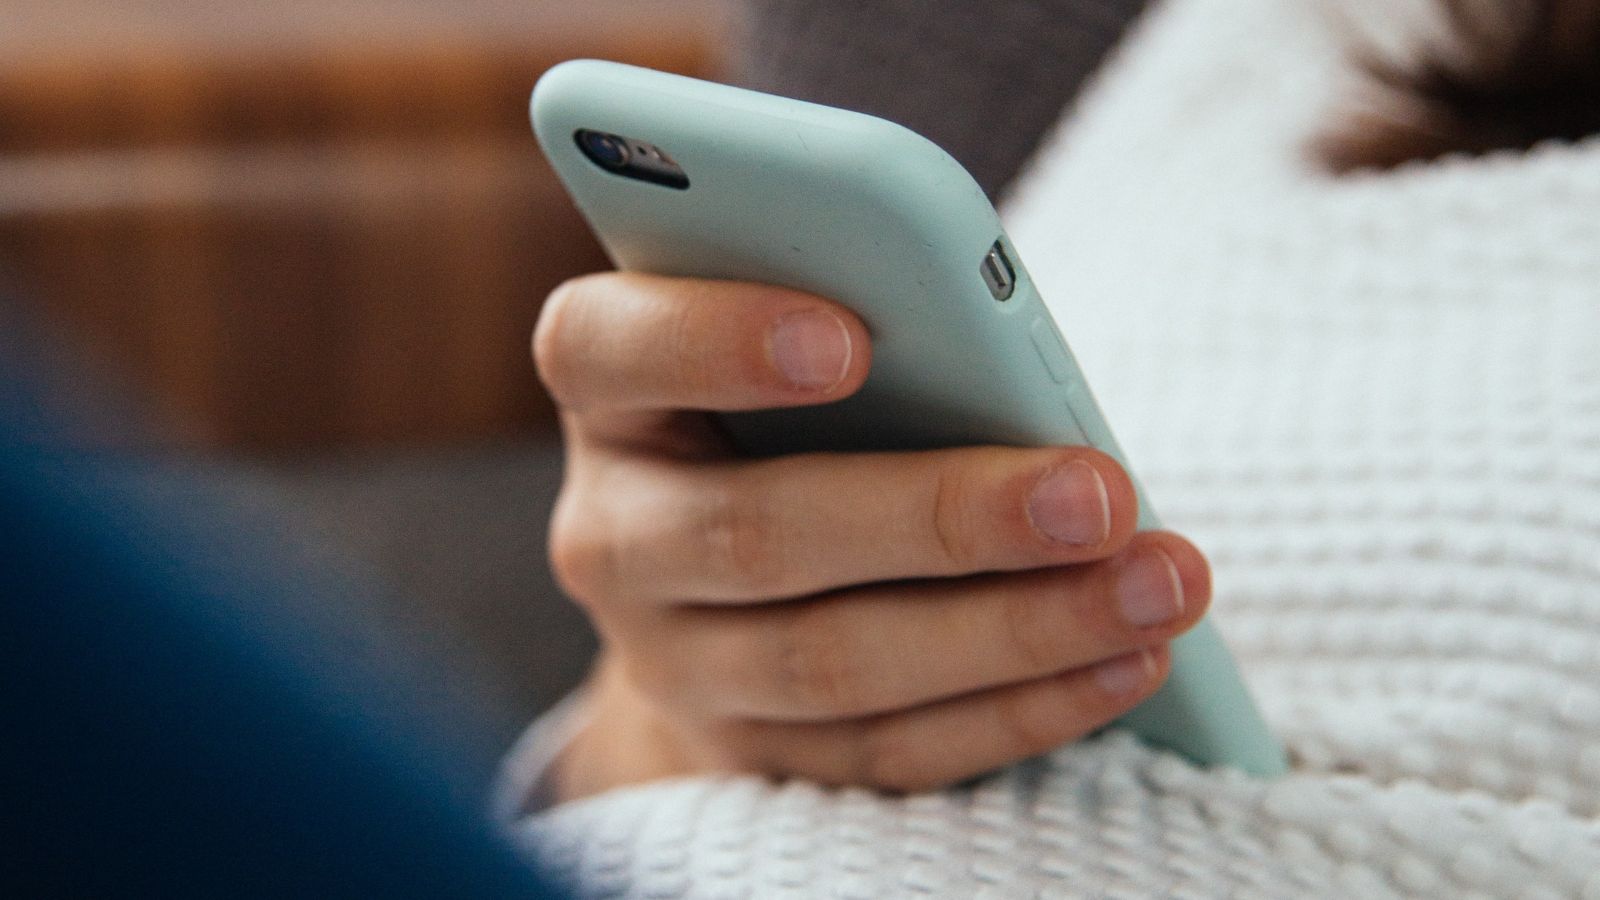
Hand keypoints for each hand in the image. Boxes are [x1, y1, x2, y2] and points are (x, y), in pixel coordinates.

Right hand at [532, 272, 1211, 799]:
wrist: (723, 584)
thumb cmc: (792, 409)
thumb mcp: (791, 334)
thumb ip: (859, 309)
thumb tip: (995, 337)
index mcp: (614, 397)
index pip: (603, 350)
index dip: (711, 339)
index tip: (851, 337)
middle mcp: (616, 535)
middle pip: (754, 534)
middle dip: (941, 517)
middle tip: (1097, 494)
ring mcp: (674, 662)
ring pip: (833, 662)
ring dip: (1014, 629)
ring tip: (1157, 584)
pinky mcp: (753, 754)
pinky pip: (889, 750)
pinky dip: (1018, 711)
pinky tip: (1125, 663)